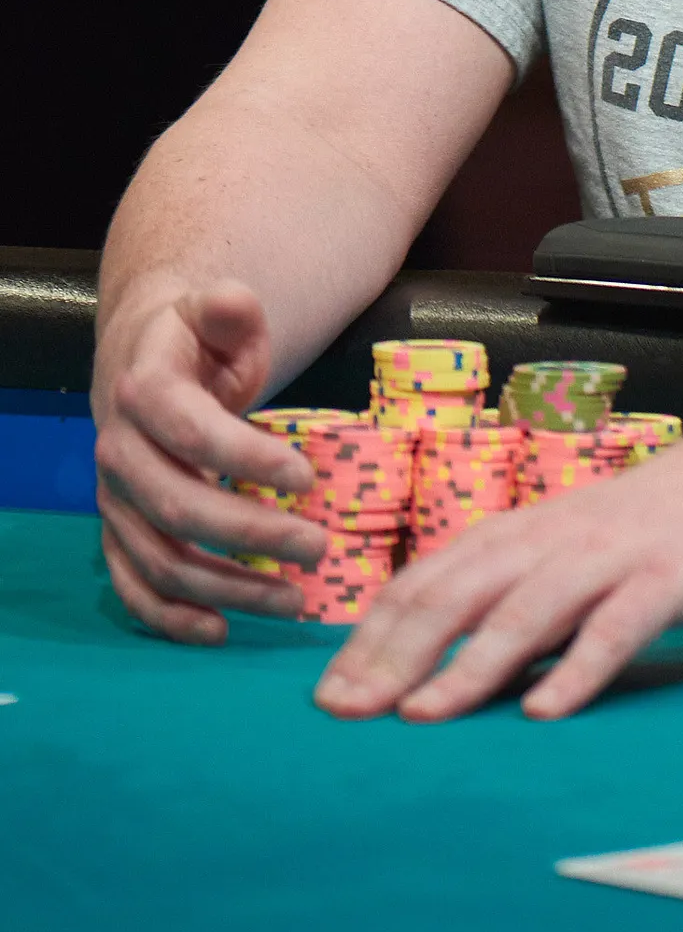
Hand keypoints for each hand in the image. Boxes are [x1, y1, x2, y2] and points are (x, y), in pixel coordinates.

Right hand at [93, 282, 326, 642]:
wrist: (146, 365)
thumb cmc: (200, 344)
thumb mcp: (218, 315)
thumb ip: (230, 310)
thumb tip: (233, 299)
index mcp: (144, 390)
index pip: (192, 432)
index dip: (247, 459)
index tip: (308, 478)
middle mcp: (119, 451)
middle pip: (178, 506)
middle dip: (252, 534)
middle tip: (319, 547)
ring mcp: (115, 501)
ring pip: (161, 558)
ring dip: (227, 587)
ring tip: (295, 601)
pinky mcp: (120, 534)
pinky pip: (134, 587)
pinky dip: (171, 618)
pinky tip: (221, 632)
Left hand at [314, 423, 682, 721]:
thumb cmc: (656, 520)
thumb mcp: (573, 545)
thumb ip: (516, 588)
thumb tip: (441, 653)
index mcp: (526, 531)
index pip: (431, 581)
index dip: (374, 635)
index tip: (325, 691)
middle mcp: (556, 538)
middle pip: (461, 593)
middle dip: (396, 654)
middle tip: (343, 712)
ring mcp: (613, 555)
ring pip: (529, 609)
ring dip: (470, 664)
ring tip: (422, 716)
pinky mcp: (669, 576)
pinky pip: (618, 626)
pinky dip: (578, 667)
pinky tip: (546, 710)